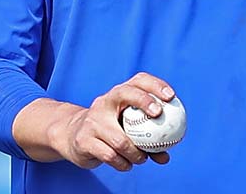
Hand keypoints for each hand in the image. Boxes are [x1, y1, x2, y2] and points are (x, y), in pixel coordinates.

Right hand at [49, 72, 176, 170]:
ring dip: (136, 153)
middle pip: (125, 93)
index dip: (155, 85)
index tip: (171, 97)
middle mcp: (104, 102)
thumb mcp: (127, 129)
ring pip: (120, 139)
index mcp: (119, 94)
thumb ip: (147, 139)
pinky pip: (110, 155)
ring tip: (143, 159)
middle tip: (158, 115)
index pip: (139, 80)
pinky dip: (122, 163)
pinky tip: (127, 165)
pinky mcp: (84, 140)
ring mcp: (92, 120)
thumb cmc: (110, 131)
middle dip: (145, 101)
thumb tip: (166, 156)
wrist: (74, 137)